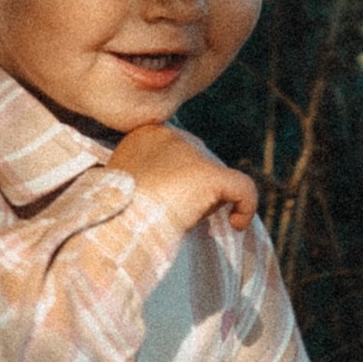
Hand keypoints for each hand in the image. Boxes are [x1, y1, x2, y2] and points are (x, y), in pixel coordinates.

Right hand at [113, 124, 258, 237]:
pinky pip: (244, 189)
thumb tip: (178, 189)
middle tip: (178, 214)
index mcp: (146, 134)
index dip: (179, 181)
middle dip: (197, 190)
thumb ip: (150, 175)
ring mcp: (191, 152)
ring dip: (210, 202)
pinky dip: (246, 207)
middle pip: (202, 163)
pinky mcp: (209, 174)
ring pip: (218, 177)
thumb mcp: (127, 185)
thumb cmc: (116, 215)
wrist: (116, 227)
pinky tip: (237, 224)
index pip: (180, 153)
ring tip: (188, 220)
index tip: (165, 204)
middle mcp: (170, 135)